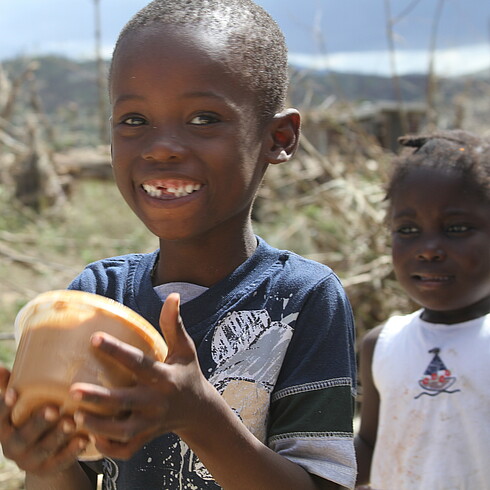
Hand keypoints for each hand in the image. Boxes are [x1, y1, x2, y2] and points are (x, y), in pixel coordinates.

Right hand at [0, 365, 86, 475]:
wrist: (44, 456)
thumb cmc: (32, 419)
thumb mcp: (21, 407)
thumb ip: (9, 388)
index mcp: (4, 429)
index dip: (3, 407)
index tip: (13, 393)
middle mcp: (13, 446)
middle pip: (24, 436)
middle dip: (39, 422)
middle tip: (54, 409)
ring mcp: (30, 460)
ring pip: (44, 448)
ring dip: (59, 435)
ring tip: (71, 422)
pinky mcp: (49, 469)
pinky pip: (61, 461)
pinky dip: (72, 451)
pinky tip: (84, 440)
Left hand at [70, 293, 213, 459]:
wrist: (198, 411)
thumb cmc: (187, 373)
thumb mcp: (184, 349)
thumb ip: (174, 324)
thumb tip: (173, 295)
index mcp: (165, 377)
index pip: (140, 363)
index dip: (117, 351)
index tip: (94, 338)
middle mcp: (157, 402)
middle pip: (126, 402)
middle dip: (100, 398)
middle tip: (73, 390)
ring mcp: (151, 424)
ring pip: (123, 431)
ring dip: (99, 425)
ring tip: (75, 415)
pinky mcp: (146, 438)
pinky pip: (125, 449)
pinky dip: (108, 447)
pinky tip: (90, 436)